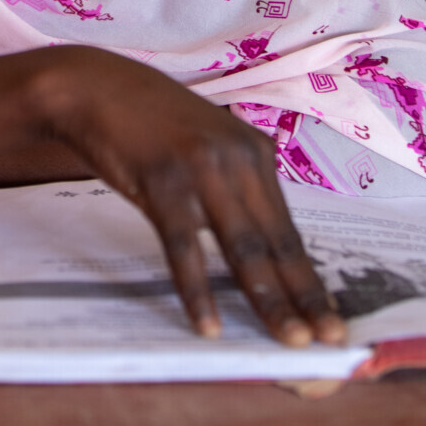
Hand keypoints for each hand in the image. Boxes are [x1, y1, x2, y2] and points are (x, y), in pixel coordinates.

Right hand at [37, 48, 345, 346]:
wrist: (95, 87)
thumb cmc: (149, 122)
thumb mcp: (206, 146)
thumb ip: (232, 187)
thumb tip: (255, 247)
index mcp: (254, 152)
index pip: (288, 228)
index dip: (309, 277)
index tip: (330, 316)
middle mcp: (237, 157)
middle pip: (275, 240)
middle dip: (304, 295)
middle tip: (329, 339)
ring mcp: (200, 167)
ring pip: (242, 246)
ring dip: (267, 298)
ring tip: (289, 338)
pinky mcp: (162, 180)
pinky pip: (184, 245)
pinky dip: (198, 289)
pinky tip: (209, 324)